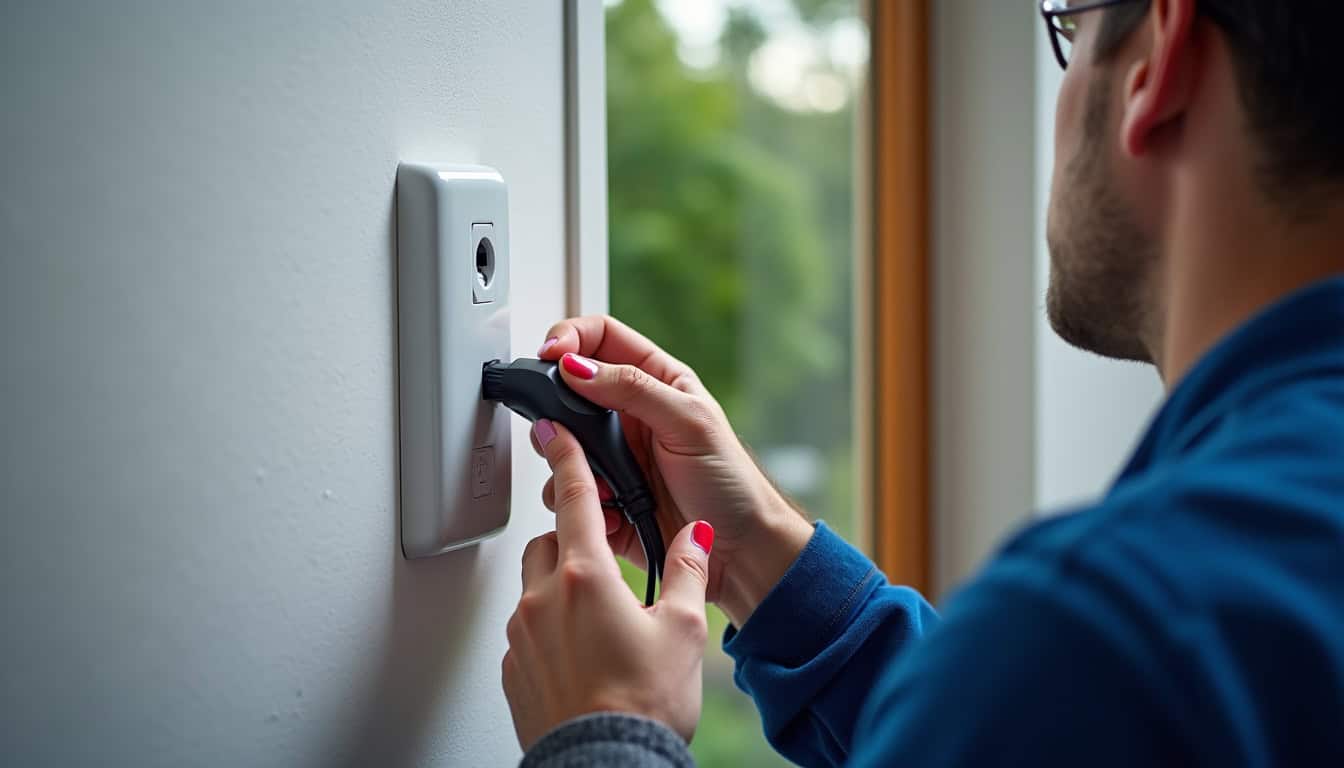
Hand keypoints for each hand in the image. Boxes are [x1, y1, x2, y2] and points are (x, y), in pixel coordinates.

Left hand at [503, 419, 712, 749]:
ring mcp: (521, 636)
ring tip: (597, 616)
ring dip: (558, 585)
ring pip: (533, 586)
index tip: (556, 433)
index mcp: (587, 576)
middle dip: (571, 537)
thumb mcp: (683, 630)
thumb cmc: (644, 705)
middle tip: (604, 556)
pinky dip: (548, 629)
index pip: (573, 497)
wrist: (604, 766)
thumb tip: (695, 535)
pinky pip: (525, 631)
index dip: (567, 458)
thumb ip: (686, 571)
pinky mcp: (512, 670)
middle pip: (548, 541)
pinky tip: (579, 655)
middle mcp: (543, 598)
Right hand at [532, 316, 813, 626]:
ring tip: (598, 480)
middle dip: (557, 410)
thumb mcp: (689, 421)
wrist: (738, 551)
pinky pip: (569, 493)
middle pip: (568, 391)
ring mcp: (613, 457)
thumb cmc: (730, 482)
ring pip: (560, 445)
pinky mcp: (603, 497)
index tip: (549, 356)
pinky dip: (576, 502)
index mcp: (654, 381)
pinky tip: (606, 510)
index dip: (570, 338)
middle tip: (559, 427)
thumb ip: (633, 388)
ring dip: (565, 463)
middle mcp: (628, 415)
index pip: (600, 338)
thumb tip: (577, 367)